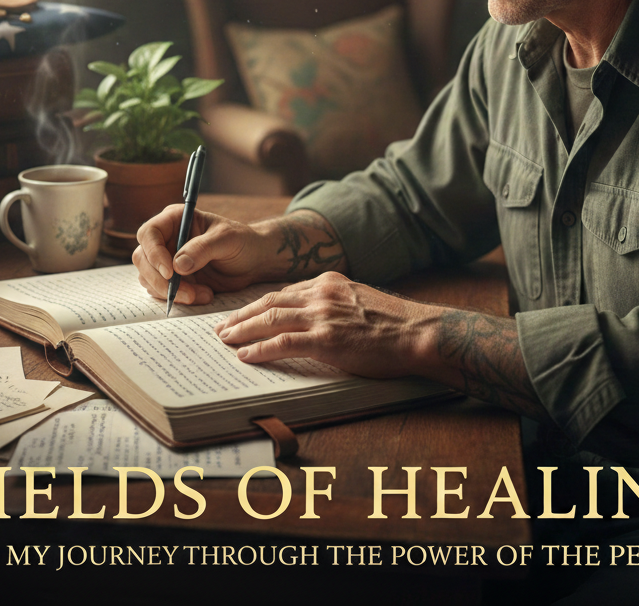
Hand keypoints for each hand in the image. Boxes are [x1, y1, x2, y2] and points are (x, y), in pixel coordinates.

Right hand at [133, 206, 276, 305]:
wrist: (253, 261)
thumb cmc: (242, 241)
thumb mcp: (227, 239)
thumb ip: (203, 249)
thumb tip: (177, 265)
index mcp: (175, 219)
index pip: (149, 233)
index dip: (154, 253)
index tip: (170, 273)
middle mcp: (166, 238)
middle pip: (143, 259)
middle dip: (161, 280)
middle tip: (188, 293)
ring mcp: (166, 259)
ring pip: (148, 278)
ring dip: (171, 292)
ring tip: (203, 294)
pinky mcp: (172, 279)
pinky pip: (160, 291)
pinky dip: (178, 298)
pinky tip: (203, 295)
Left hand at [213, 272, 440, 378]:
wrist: (417, 332)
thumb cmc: (394, 324)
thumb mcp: (359, 300)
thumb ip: (334, 303)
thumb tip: (315, 317)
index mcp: (329, 282)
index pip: (283, 291)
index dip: (259, 304)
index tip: (243, 313)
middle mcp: (321, 293)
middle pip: (269, 301)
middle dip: (242, 314)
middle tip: (221, 326)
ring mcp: (322, 315)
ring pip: (270, 319)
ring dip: (242, 330)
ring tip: (225, 340)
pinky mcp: (326, 340)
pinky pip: (283, 343)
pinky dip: (260, 349)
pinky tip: (246, 356)